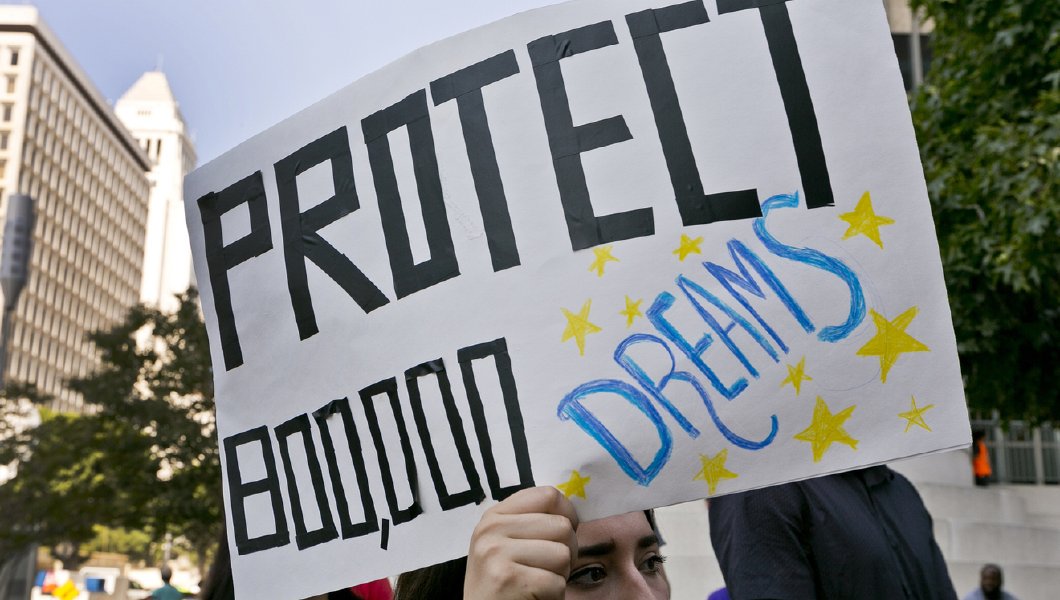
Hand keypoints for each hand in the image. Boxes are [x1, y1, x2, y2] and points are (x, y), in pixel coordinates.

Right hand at [464, 486, 578, 599]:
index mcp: (494, 516)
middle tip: (548, 570)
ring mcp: (496, 553)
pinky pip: (556, 583)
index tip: (561, 537)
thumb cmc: (504, 584)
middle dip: (567, 552)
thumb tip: (570, 512)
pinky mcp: (507, 579)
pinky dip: (553, 596)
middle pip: (561, 526)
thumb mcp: (506, 544)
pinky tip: (534, 597)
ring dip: (560, 576)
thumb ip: (530, 522)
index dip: (567, 515)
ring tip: (539, 584)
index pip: (548, 495)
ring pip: (562, 554)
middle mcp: (491, 529)